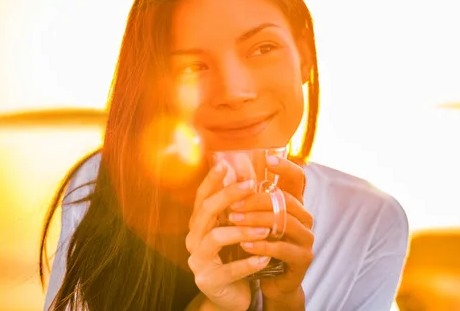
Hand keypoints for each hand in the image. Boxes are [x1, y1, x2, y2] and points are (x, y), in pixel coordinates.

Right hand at [185, 161, 273, 310]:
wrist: (230, 295)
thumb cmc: (234, 256)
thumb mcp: (233, 229)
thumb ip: (236, 207)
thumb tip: (249, 174)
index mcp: (199, 224)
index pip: (201, 197)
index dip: (212, 180)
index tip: (226, 163)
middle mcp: (194, 239)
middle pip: (206, 211)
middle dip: (228, 195)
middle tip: (251, 185)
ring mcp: (198, 261)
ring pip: (216, 237)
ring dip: (242, 230)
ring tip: (266, 229)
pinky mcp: (209, 281)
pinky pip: (230, 270)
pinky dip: (249, 262)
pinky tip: (265, 257)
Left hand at [226, 156, 312, 307]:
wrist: (272, 282)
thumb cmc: (261, 245)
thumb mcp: (256, 220)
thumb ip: (251, 200)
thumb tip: (231, 172)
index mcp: (295, 205)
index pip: (297, 180)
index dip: (286, 168)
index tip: (269, 158)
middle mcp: (305, 218)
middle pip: (285, 201)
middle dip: (257, 200)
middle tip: (233, 203)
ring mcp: (307, 238)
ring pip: (284, 222)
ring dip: (256, 221)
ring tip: (234, 221)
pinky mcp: (303, 258)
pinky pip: (283, 248)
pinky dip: (262, 244)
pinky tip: (245, 244)